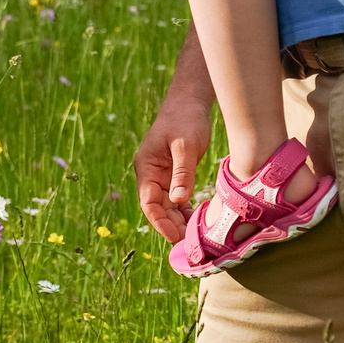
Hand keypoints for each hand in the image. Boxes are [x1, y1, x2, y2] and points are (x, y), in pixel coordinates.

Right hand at [134, 83, 214, 240]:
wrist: (189, 101)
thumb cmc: (185, 119)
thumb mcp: (185, 146)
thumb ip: (182, 173)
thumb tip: (179, 201)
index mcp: (146, 168)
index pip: (149, 204)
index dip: (161, 223)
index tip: (176, 237)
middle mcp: (150, 175)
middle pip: (158, 209)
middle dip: (172, 226)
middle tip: (191, 241)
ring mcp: (162, 175)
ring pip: (168, 206)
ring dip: (179, 220)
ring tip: (196, 234)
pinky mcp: (174, 174)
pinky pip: (177, 198)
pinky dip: (185, 209)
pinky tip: (197, 219)